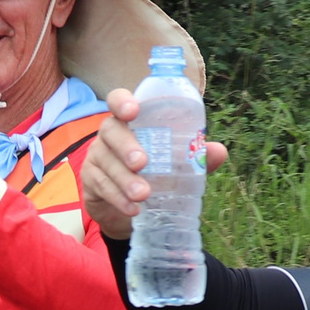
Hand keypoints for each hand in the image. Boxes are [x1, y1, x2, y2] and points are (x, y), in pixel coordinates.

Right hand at [81, 87, 229, 240]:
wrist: (130, 208)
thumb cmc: (155, 174)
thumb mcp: (175, 165)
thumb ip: (194, 156)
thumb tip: (219, 151)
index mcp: (131, 121)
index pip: (118, 100)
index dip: (122, 101)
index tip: (133, 111)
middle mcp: (110, 134)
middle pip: (110, 130)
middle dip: (126, 145)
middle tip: (142, 163)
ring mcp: (97, 156)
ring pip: (105, 161)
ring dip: (124, 179)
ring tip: (144, 195)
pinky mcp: (90, 180)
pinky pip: (100, 186)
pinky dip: (118, 198)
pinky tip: (133, 209)